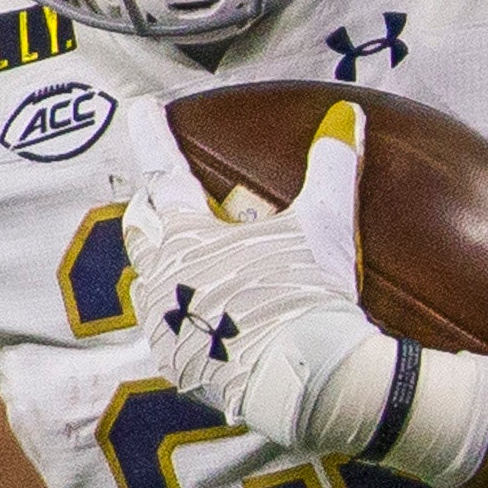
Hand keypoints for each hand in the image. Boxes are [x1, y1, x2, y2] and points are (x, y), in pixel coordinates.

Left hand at [118, 98, 400, 463]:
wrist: (306, 380)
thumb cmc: (308, 293)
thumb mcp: (326, 225)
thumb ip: (332, 166)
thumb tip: (347, 116)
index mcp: (187, 235)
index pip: (163, 170)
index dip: (152, 134)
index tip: (142, 107)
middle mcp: (161, 277)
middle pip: (140, 230)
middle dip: (152, 209)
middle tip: (169, 198)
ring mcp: (164, 326)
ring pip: (147, 284)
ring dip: (164, 267)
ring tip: (188, 265)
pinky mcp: (177, 367)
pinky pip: (169, 333)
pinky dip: (184, 318)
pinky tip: (208, 321)